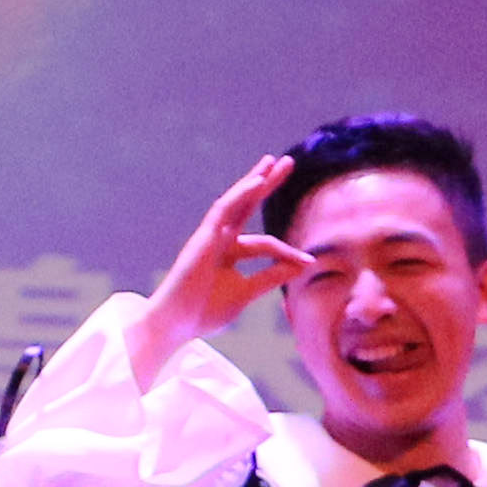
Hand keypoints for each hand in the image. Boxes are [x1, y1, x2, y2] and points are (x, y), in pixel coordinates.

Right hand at [131, 155, 310, 364]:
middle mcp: (221, 240)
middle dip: (266, 184)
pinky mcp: (203, 237)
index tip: (310, 262)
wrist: (176, 323)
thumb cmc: (205, 312)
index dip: (289, 252)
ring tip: (273, 162)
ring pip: (236, 201)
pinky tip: (257, 182)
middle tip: (286, 162)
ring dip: (254, 180)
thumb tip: (301, 265)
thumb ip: (271, 277)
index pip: (265, 244)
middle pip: (247, 205)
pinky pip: (223, 209)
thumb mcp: (246, 292)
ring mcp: (211, 236)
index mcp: (230, 253)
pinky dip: (240, 194)